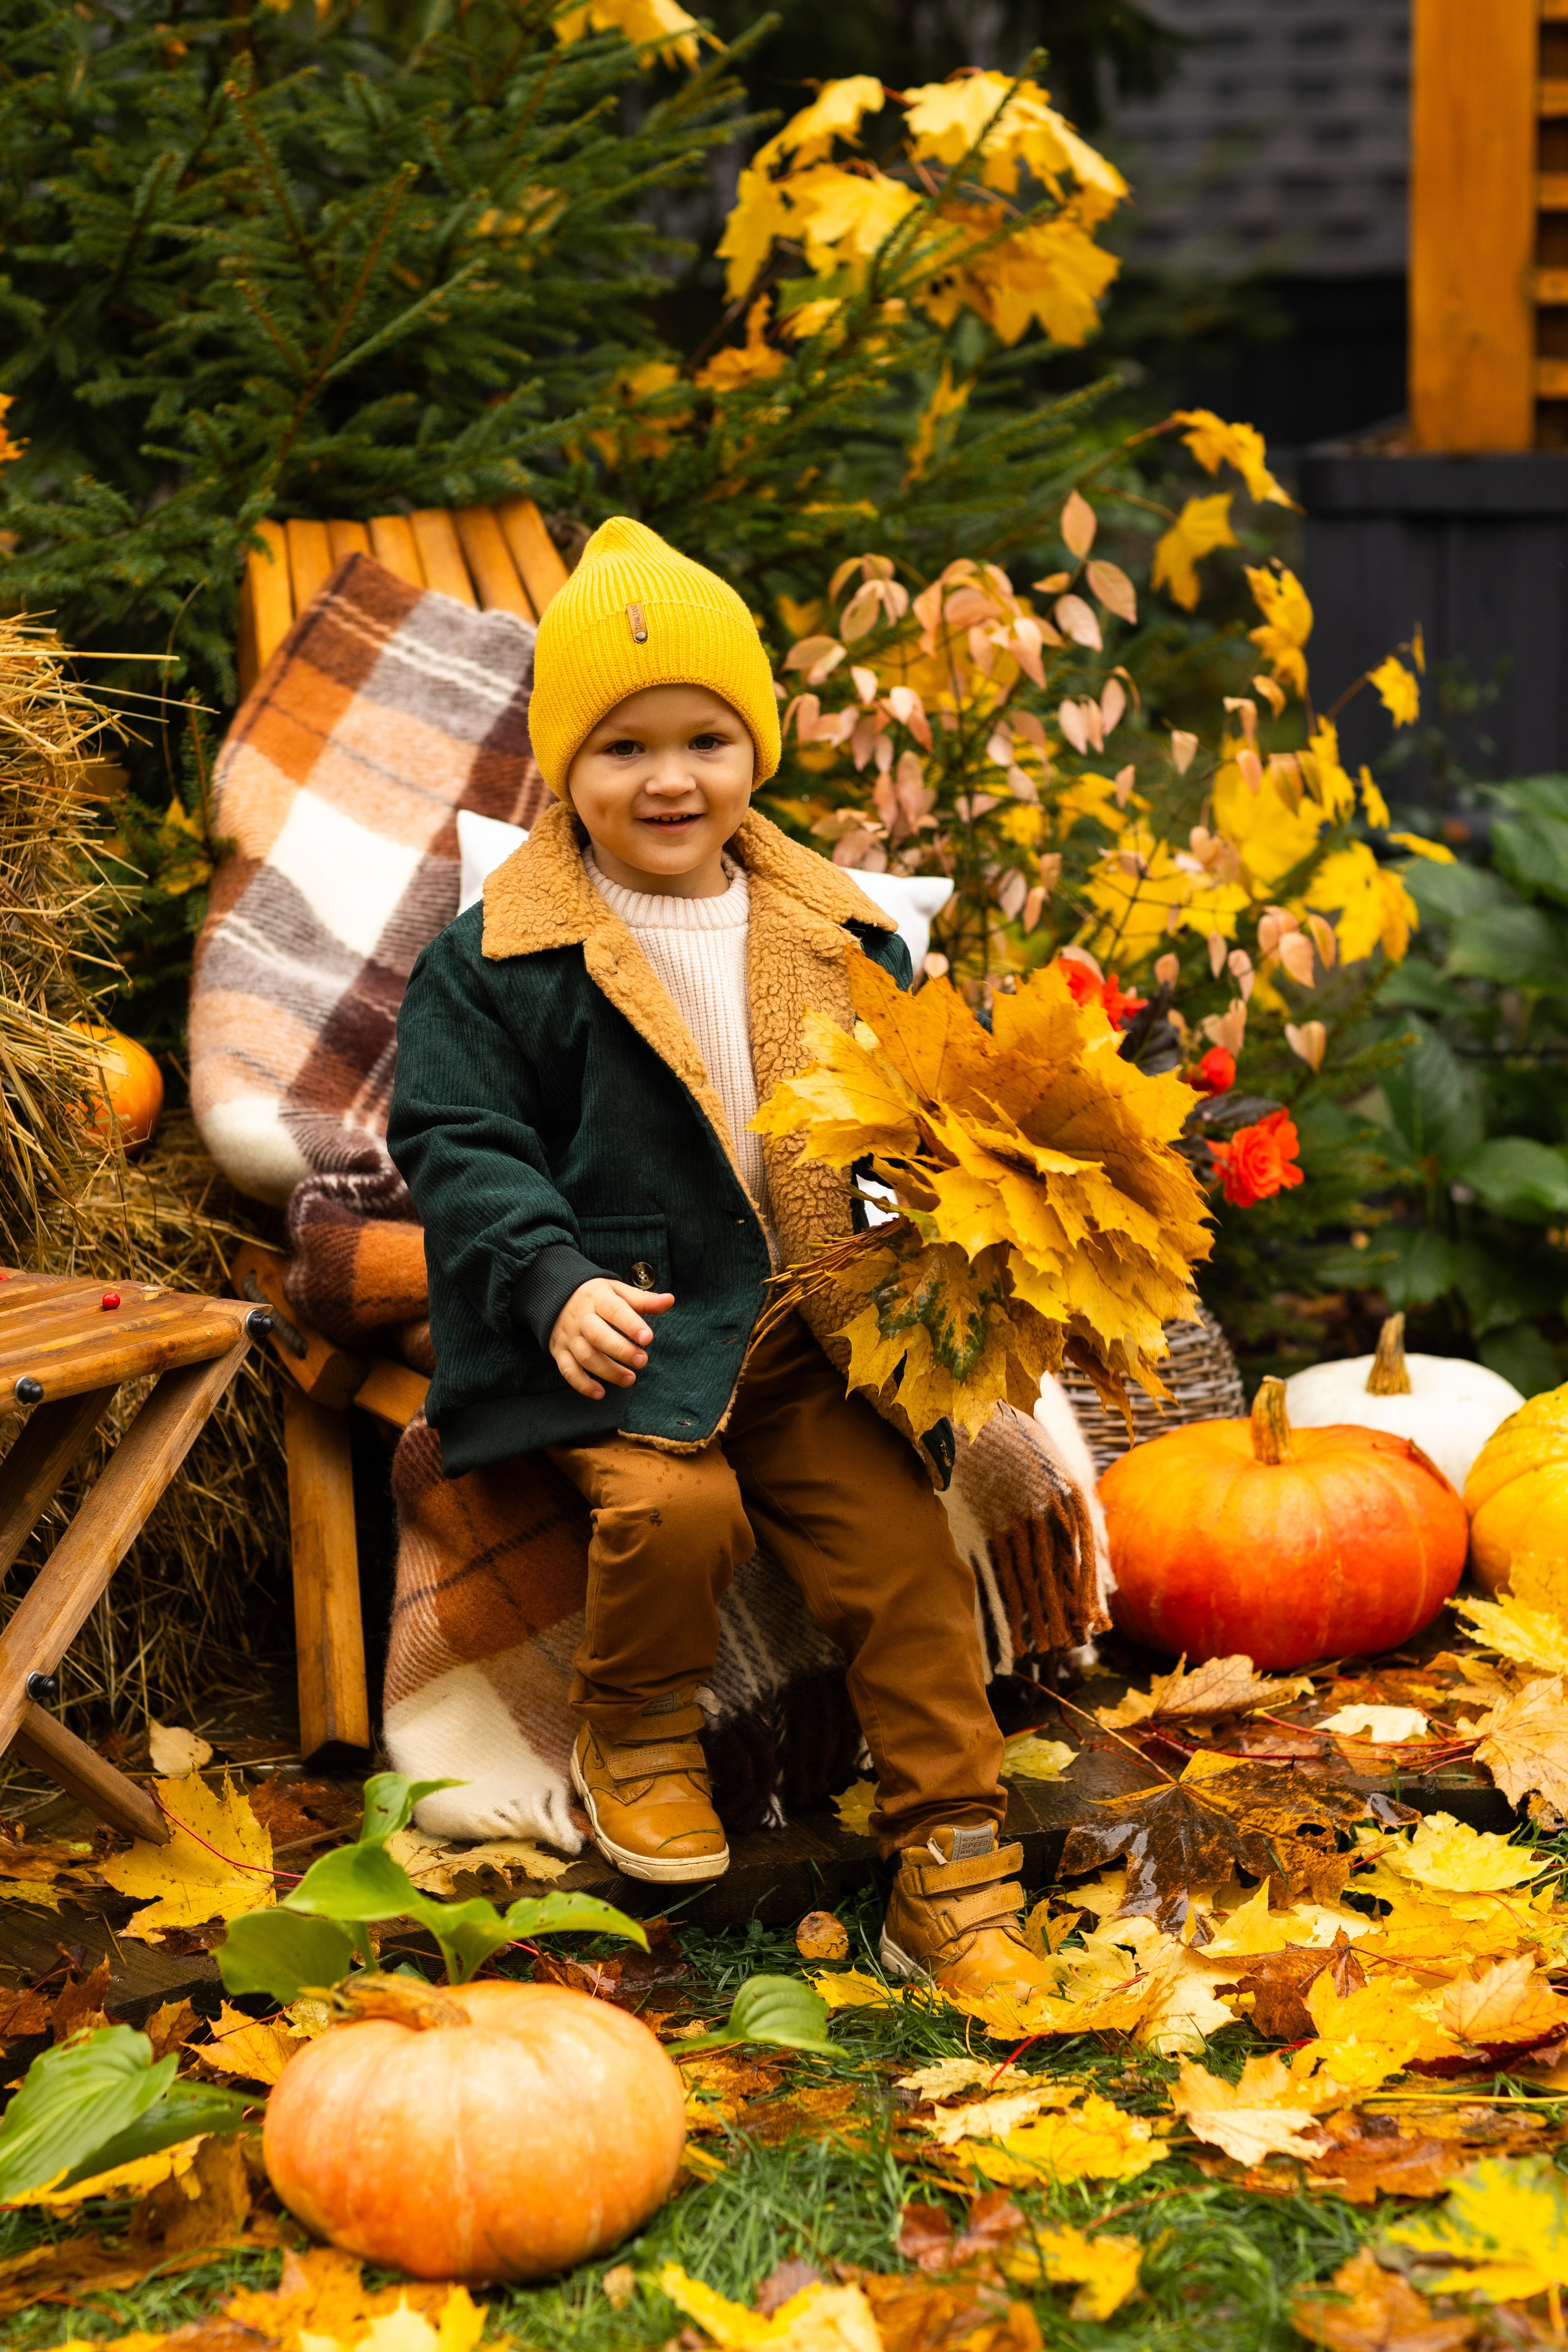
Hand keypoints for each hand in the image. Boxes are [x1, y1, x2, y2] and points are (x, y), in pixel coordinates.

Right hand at [549, 1277, 673, 1400]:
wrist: (556, 1298)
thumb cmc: (596, 1297)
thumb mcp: (617, 1291)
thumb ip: (643, 1300)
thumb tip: (670, 1300)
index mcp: (598, 1299)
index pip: (615, 1310)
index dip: (631, 1325)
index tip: (648, 1338)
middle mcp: (581, 1318)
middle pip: (598, 1336)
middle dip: (621, 1351)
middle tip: (642, 1361)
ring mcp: (569, 1336)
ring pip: (586, 1356)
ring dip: (608, 1371)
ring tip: (629, 1379)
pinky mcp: (559, 1351)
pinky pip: (568, 1370)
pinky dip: (582, 1384)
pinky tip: (600, 1393)